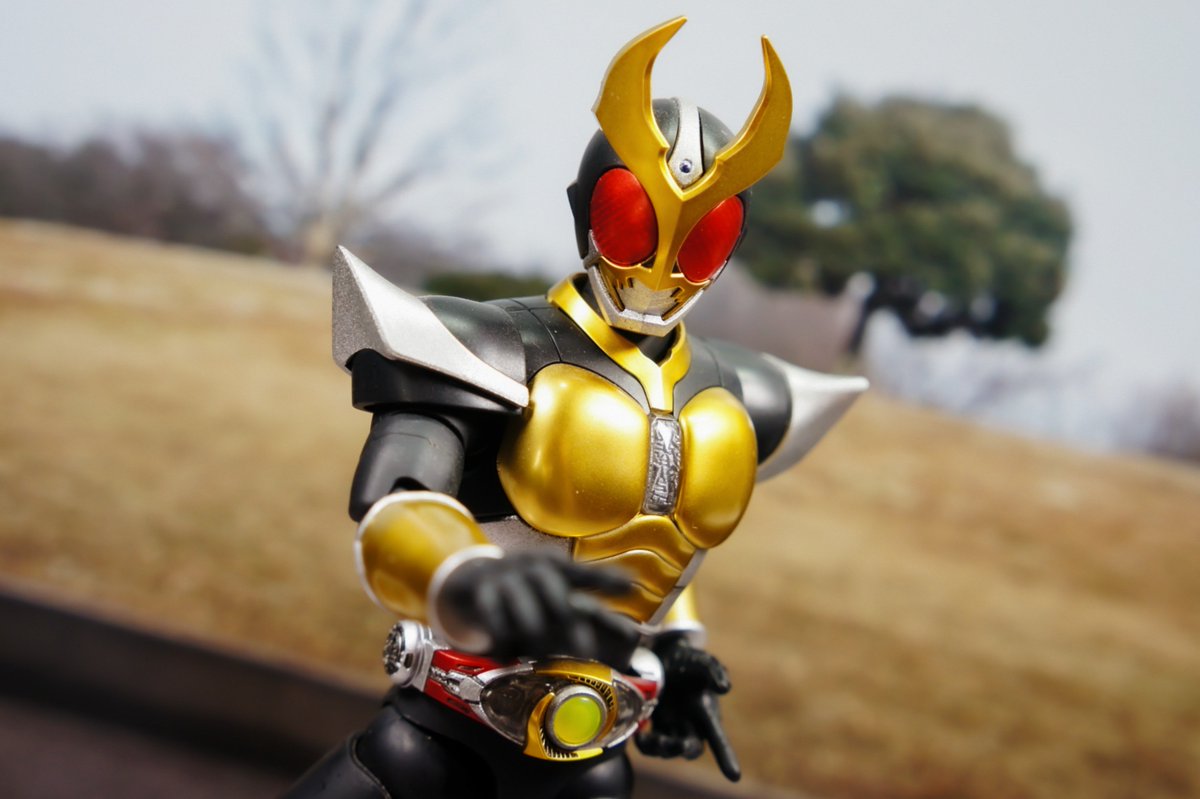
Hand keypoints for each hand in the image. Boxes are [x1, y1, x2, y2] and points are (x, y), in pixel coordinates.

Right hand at [437, 551, 638, 666]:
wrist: (474, 576)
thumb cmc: (526, 587)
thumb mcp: (553, 589)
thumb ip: (583, 608)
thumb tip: (629, 633)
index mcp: (555, 565)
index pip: (583, 572)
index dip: (605, 578)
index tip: (632, 586)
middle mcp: (533, 566)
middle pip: (554, 591)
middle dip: (570, 622)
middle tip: (585, 650)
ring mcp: (507, 575)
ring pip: (523, 602)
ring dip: (533, 628)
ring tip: (542, 654)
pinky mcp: (483, 589)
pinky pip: (493, 612)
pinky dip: (500, 633)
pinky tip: (506, 654)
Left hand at [636, 634, 740, 781]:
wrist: (663, 654)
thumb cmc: (688, 661)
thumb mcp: (702, 661)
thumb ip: (714, 671)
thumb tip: (725, 687)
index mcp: (706, 712)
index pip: (718, 738)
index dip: (726, 756)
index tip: (734, 776)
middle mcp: (690, 724)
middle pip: (690, 747)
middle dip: (682, 749)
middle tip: (676, 743)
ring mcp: (670, 727)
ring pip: (668, 749)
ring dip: (661, 748)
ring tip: (650, 738)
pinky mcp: (652, 725)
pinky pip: (649, 744)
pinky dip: (644, 744)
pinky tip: (639, 736)